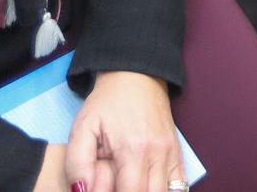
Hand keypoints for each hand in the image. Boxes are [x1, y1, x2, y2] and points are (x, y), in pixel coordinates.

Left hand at [64, 70, 183, 191]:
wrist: (136, 75)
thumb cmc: (107, 102)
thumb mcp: (83, 127)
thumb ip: (77, 162)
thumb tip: (81, 191)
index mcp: (132, 150)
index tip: (102, 191)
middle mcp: (157, 155)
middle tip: (115, 186)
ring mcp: (171, 154)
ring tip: (129, 185)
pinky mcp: (177, 153)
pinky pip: (179, 186)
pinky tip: (148, 187)